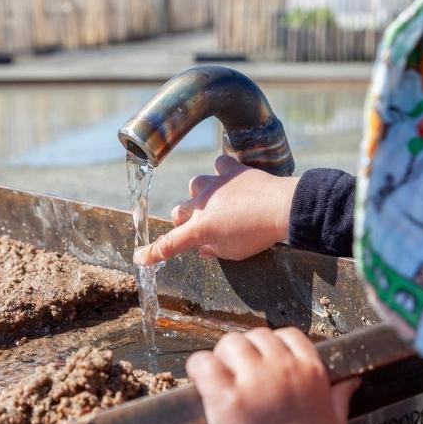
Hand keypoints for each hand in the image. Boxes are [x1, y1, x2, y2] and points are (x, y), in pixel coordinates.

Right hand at [133, 155, 298, 265]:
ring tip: (215, 202)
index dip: (153, 253)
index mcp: (199, 228)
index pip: (169, 243)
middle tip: (201, 229)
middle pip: (179, 212)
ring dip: (200, 195)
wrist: (282, 208)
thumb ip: (214, 249)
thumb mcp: (233, 253)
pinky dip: (222, 172)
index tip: (140, 258)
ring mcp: (215, 184)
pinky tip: (230, 180)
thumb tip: (203, 247)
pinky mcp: (232, 170)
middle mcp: (201, 204)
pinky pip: (219, 164)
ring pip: (194, 185)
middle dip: (185, 222)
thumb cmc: (258, 235)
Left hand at [186, 327, 360, 423]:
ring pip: (229, 343)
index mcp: (311, 370)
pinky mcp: (224, 395)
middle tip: (241, 375)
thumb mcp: (336, 421)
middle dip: (246, 353)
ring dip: (223, 358)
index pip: (288, 335)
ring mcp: (252, 379)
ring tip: (222, 380)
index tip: (265, 361)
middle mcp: (282, 367)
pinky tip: (202, 382)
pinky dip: (198, 368)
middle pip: (255, 336)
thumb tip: (350, 381)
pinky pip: (202, 362)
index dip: (272, 347)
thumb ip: (339, 396)